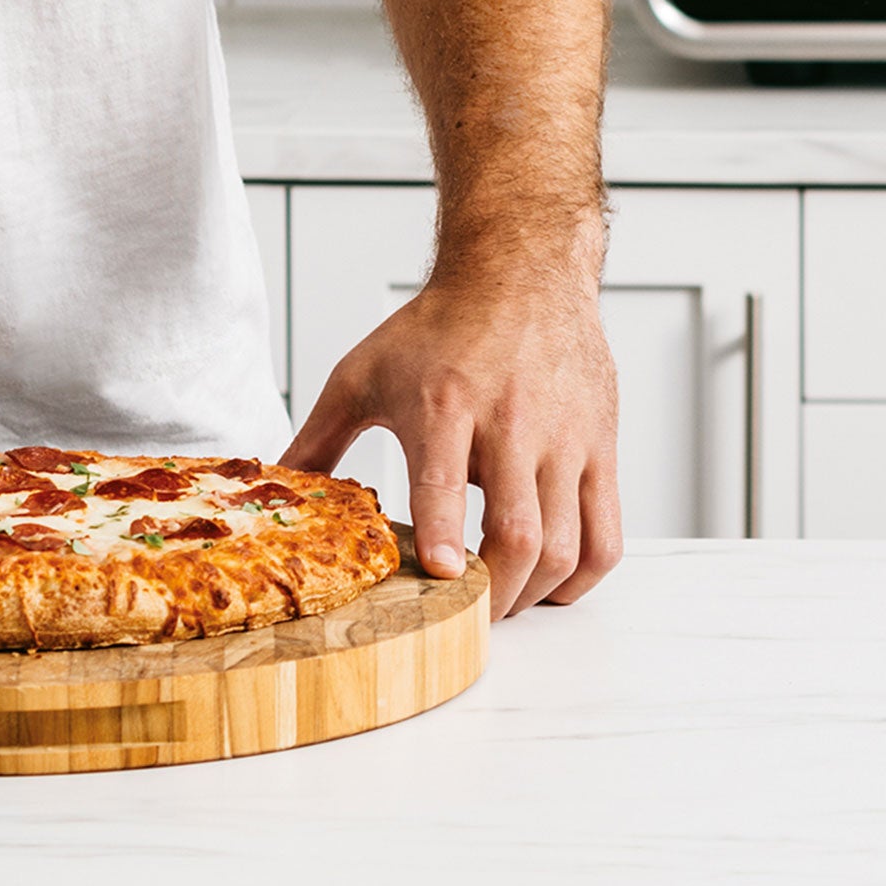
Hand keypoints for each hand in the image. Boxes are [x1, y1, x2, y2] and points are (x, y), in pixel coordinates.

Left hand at [286, 257, 621, 618]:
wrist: (522, 268)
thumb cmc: (442, 324)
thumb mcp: (364, 372)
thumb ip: (319, 439)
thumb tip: (278, 491)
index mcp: (445, 402)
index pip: (446, 483)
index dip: (445, 538)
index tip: (443, 578)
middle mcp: (513, 420)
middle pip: (520, 535)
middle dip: (493, 597)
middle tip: (467, 616)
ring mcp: (565, 435)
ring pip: (568, 545)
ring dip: (535, 595)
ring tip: (506, 601)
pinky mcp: (601, 442)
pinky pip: (607, 531)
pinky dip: (583, 574)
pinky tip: (553, 579)